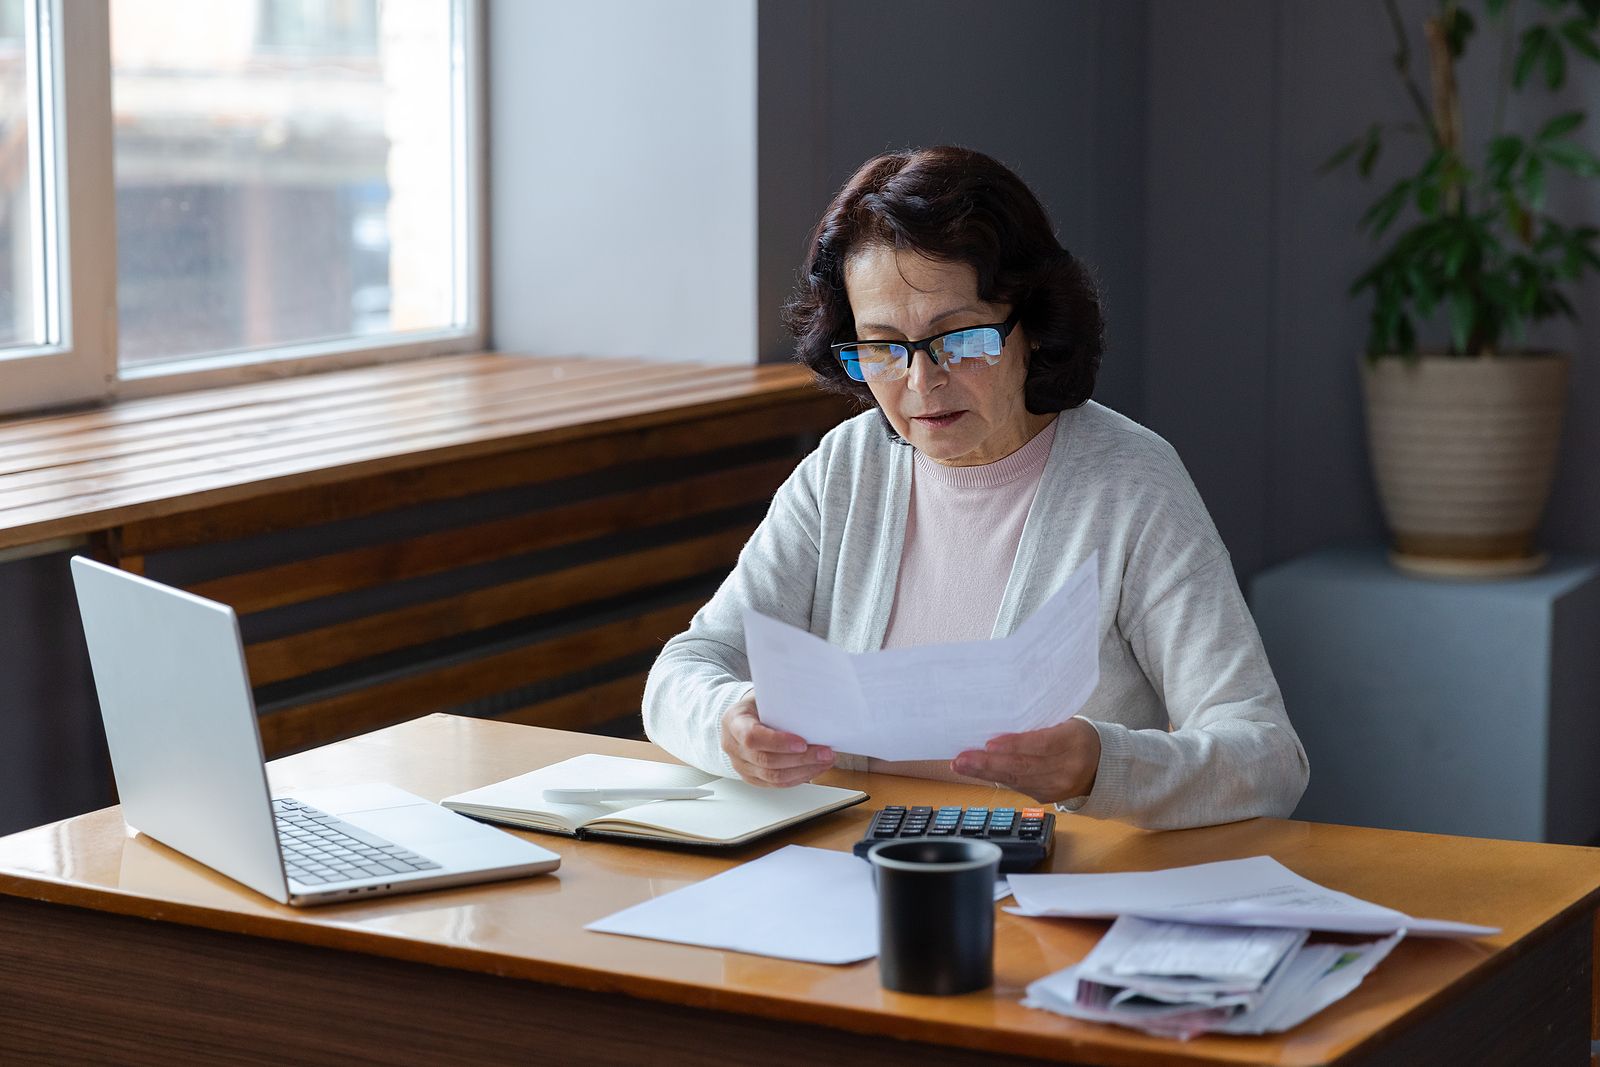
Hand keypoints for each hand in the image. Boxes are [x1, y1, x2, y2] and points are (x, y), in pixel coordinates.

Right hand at [720, 694, 834, 786]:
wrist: (741, 719)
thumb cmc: (756, 705)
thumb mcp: (763, 696)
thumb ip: (780, 702)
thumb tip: (811, 706)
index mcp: (733, 722)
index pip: (752, 737)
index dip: (778, 742)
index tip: (802, 742)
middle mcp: (733, 747)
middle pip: (766, 761)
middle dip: (800, 759)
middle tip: (824, 752)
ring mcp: (741, 766)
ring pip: (774, 777)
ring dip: (804, 770)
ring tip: (825, 761)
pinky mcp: (752, 778)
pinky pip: (777, 784)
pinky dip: (799, 777)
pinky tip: (815, 769)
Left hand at [950, 717, 1100, 804]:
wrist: (1102, 766)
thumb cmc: (1077, 737)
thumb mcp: (1066, 723)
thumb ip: (1039, 726)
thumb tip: (1000, 725)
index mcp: (1073, 741)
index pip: (1040, 745)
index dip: (1013, 746)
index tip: (988, 744)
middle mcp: (1066, 767)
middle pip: (1023, 767)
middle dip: (988, 764)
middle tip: (962, 759)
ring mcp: (1056, 787)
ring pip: (1016, 780)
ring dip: (985, 773)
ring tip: (961, 765)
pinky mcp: (1047, 797)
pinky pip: (1017, 786)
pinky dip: (996, 779)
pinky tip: (978, 772)